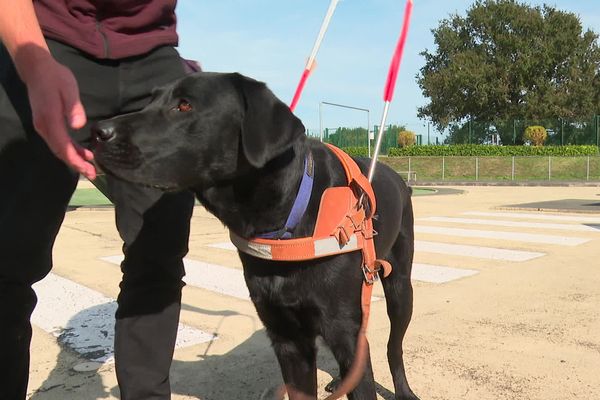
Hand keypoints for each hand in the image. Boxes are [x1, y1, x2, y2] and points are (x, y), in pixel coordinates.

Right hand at [20, 51, 95, 179]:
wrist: (37, 69)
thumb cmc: (55, 77)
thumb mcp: (69, 88)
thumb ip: (74, 108)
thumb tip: (78, 126)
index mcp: (50, 119)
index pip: (63, 147)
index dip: (75, 160)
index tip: (88, 169)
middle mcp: (44, 126)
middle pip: (60, 152)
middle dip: (76, 165)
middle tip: (93, 174)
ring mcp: (43, 126)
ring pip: (59, 148)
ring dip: (74, 159)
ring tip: (90, 167)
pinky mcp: (46, 124)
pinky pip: (58, 142)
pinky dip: (70, 149)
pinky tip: (82, 152)